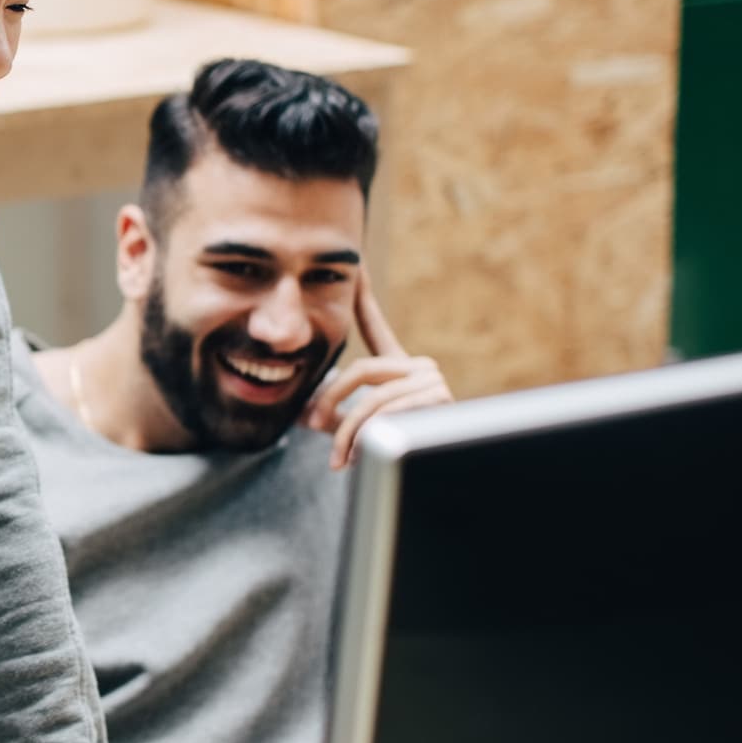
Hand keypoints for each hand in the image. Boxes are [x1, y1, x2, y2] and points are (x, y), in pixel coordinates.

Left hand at [304, 275, 452, 468]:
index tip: (355, 265)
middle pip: (360, 370)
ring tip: (339, 460)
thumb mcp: (359, 429)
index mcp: (401, 368)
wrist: (437, 477)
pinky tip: (363, 456)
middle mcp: (420, 367)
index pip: (375, 328)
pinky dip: (367, 438)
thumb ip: (336, 415)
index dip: (362, 298)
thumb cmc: (395, 456)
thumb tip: (302, 413)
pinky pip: (387, 414)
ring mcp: (433, 382)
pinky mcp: (439, 400)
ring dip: (347, 434)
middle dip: (331, 400)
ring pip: (371, 400)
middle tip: (312, 423)